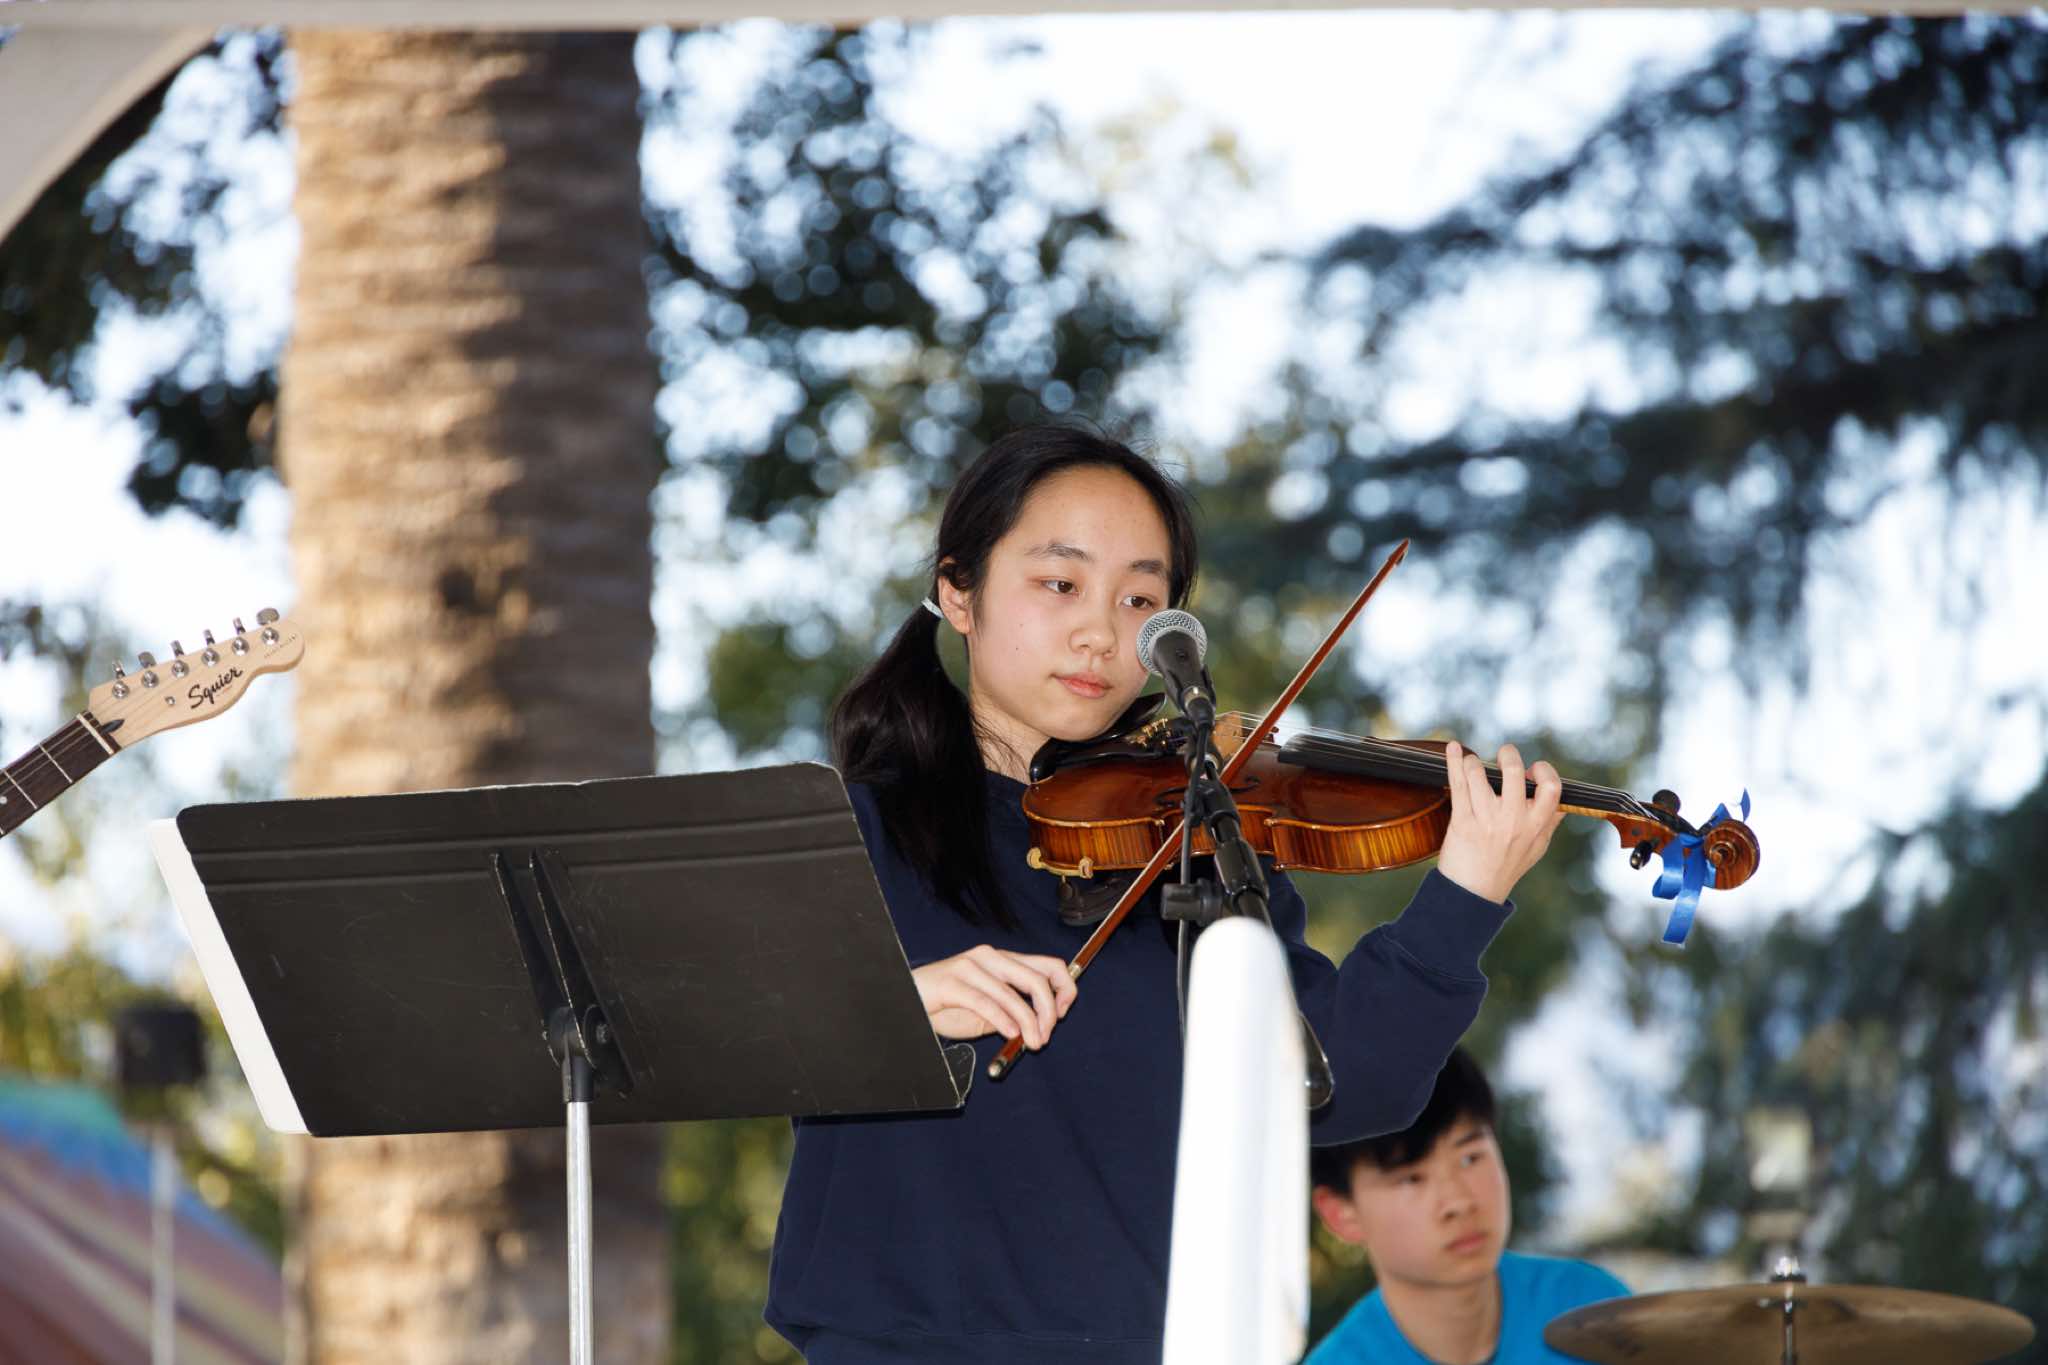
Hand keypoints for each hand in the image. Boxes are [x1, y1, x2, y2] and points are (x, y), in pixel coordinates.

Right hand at [912, 945, 1077, 1049]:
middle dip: (1049, 1011)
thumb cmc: (947, 1005)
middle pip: (1036, 979)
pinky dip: (1004, 1020)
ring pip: (1013, 994)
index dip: (1065, 988)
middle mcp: (990, 957)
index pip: (1049, 965)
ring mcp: (970, 967)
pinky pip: (987, 1002)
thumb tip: (1042, 1025)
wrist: (907, 1000)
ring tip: (1032, 1043)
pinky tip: (1010, 1034)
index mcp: (1003, 960)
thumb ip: (1013, 1010)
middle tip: (1046, 1036)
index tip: (1063, 1013)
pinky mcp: (953, 982)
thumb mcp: (988, 1008)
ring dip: (1029, 1023)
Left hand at [1434, 740, 1564, 903]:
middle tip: (1504, 754)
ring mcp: (1486, 820)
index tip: (1532, 769)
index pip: (1551, 787)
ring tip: (1473, 764)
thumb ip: (1549, 823)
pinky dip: (1454, 761)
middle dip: (1508, 755)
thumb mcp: (1537, 848)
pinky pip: (1458, 784)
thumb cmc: (1506, 867)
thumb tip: (1563, 802)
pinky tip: (1452, 748)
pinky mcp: (1461, 821)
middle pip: (1514, 772)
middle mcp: (1513, 821)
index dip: (1543, 770)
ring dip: (1475, 762)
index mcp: (1536, 825)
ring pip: (1480, 774)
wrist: (1473, 892)